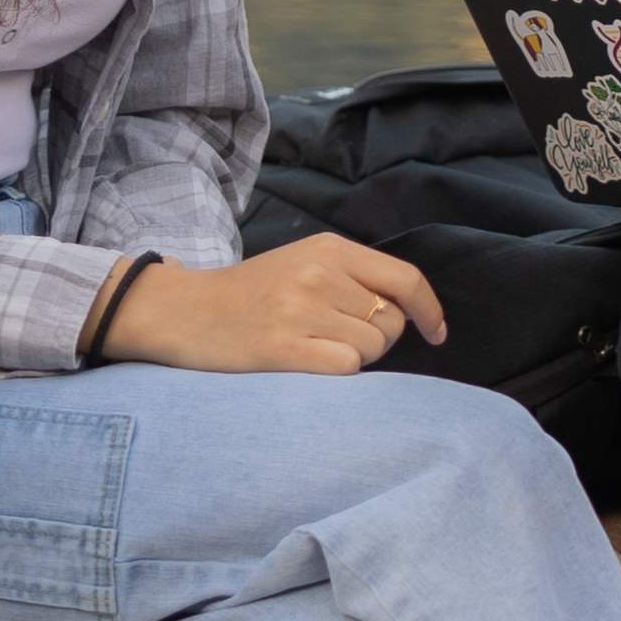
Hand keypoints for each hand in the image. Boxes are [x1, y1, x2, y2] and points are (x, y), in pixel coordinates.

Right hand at [100, 235, 450, 375]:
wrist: (184, 311)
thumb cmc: (250, 295)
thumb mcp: (303, 263)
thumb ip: (352, 277)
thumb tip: (408, 309)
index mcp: (328, 248)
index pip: (405, 279)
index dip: (429, 311)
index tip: (436, 333)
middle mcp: (319, 274)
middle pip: (390, 322)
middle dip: (377, 338)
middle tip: (334, 337)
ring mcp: (301, 310)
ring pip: (371, 349)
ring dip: (353, 358)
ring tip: (312, 347)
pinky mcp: (283, 348)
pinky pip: (346, 368)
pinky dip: (336, 372)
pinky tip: (305, 364)